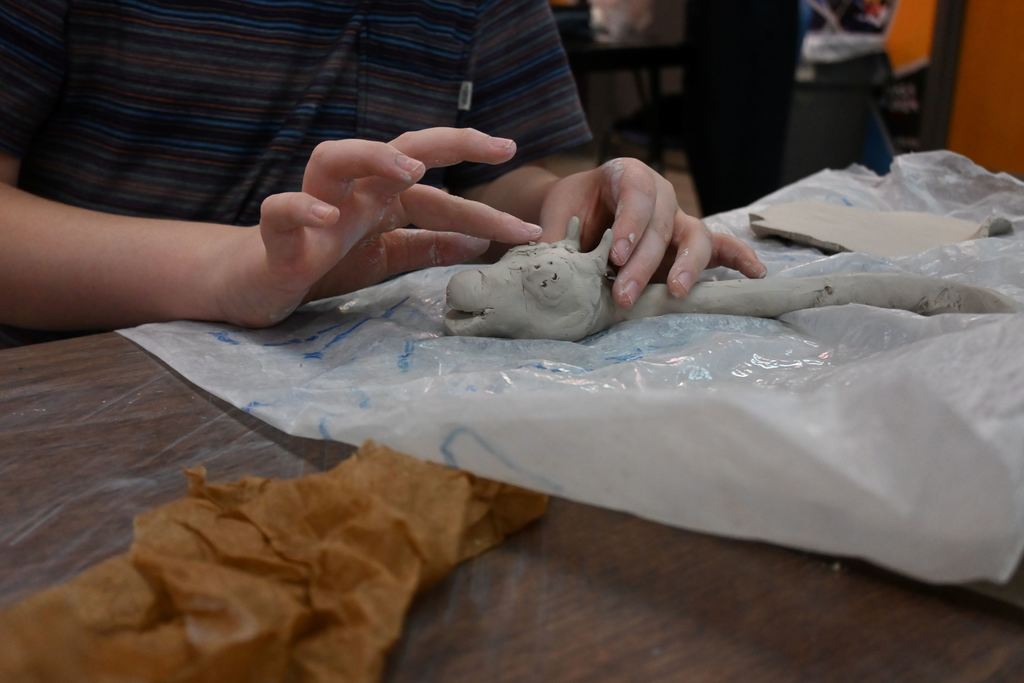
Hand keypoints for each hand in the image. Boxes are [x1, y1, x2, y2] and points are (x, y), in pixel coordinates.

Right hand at [216, 128, 543, 326]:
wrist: (255, 284)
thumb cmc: (320, 263)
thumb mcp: (384, 257)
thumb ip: (424, 246)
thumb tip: (479, 243)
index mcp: (380, 201)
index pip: (438, 196)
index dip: (483, 210)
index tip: (530, 227)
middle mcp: (351, 194)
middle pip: (397, 149)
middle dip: (448, 142)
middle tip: (496, 146)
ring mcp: (313, 208)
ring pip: (334, 159)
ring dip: (373, 156)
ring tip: (409, 169)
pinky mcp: (275, 236)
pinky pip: (282, 210)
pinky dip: (304, 210)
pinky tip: (328, 220)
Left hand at [537, 157, 765, 308]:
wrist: (576, 215)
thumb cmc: (568, 211)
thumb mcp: (555, 216)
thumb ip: (554, 236)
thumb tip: (544, 262)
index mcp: (627, 175)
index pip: (637, 193)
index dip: (630, 224)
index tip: (615, 255)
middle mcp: (659, 193)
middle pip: (661, 225)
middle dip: (644, 262)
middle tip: (623, 294)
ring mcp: (678, 219)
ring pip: (694, 237)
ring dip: (686, 267)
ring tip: (676, 293)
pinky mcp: (690, 243)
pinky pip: (720, 247)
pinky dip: (739, 258)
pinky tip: (755, 273)